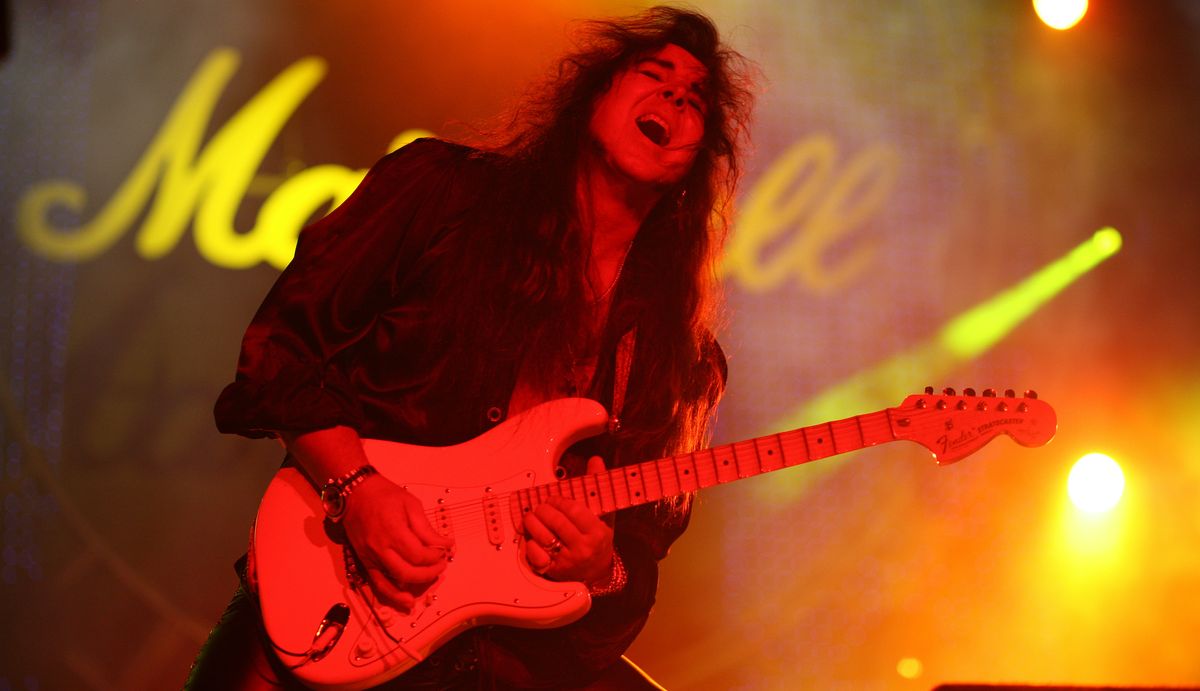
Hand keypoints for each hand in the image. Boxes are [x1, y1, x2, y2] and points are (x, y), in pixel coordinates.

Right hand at [340, 474, 453, 610]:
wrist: (354, 494)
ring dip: (412, 588)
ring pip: (392, 584)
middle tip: (440, 566)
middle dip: (429, 573)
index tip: (444, 551)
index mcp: (393, 531)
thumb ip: (426, 529)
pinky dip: (392, 595)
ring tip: (428, 587)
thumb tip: (445, 545)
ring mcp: (370, 558)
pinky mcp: (364, 562)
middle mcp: (380, 548)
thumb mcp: (411, 504)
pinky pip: (378, 584)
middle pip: (408, 572)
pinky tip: (405, 600)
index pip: (418, 555)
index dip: (435, 557)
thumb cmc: (385, 495)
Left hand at [523, 456, 613, 584]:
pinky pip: (536, 556)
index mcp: (597, 533)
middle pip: (556, 522)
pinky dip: (530, 545)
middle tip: (540, 506)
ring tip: (531, 517)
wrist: (598, 571)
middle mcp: (583, 548)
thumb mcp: (603, 514)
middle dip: (544, 510)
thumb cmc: (599, 539)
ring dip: (532, 523)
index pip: (574, 510)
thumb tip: (595, 460)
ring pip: (543, 537)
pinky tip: (532, 538)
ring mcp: (568, 561)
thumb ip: (597, 486)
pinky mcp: (554, 571)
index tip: (554, 499)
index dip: (559, 501)